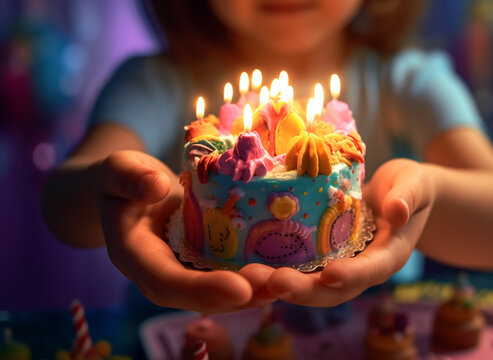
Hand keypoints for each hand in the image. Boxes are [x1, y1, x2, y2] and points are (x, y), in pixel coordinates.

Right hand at [96, 150, 275, 312]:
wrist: (132, 189)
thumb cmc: (122, 179)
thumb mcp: (118, 169)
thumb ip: (127, 176)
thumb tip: (155, 186)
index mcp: (135, 257)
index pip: (166, 283)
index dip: (201, 289)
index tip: (239, 288)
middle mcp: (161, 274)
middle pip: (200, 297)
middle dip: (240, 296)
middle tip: (276, 285)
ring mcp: (184, 271)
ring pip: (220, 293)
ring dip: (256, 291)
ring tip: (289, 281)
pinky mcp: (203, 262)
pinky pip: (229, 274)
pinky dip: (257, 275)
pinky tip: (286, 268)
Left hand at [265, 158, 434, 306]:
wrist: (398, 194)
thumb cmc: (409, 187)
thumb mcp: (414, 184)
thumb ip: (408, 196)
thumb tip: (398, 211)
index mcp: (389, 255)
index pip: (372, 270)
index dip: (352, 275)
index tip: (330, 274)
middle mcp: (362, 267)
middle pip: (334, 289)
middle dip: (304, 290)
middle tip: (273, 282)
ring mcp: (341, 263)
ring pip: (311, 283)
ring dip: (282, 285)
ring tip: (251, 278)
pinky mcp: (323, 255)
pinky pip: (301, 267)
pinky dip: (277, 269)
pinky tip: (249, 263)